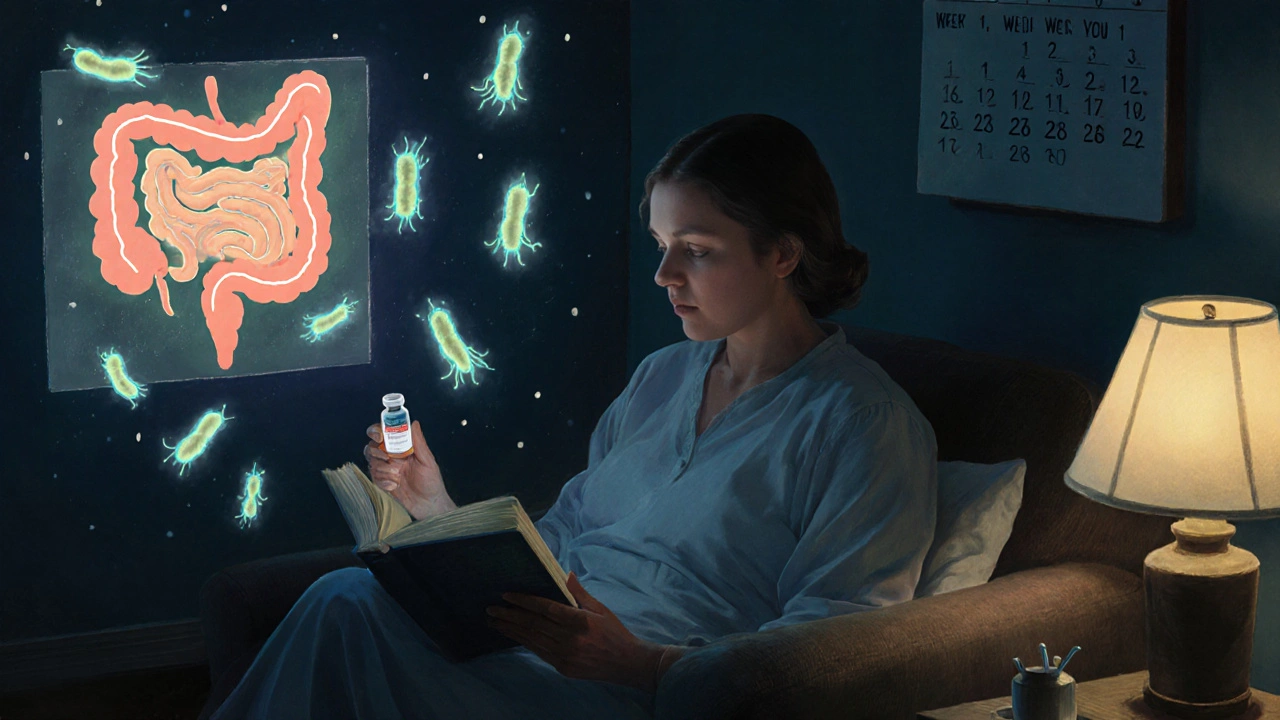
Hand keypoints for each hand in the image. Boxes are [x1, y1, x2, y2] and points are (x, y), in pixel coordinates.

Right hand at [363, 420, 454, 519]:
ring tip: (396, 474)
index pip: (385, 434)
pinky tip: (395, 485)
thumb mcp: (427, 460)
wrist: (428, 505)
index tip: (380, 435)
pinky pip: (373, 477)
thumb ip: (418, 441)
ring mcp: (385, 469)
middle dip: (376, 450)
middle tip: (386, 456)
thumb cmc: (431, 482)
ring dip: (382, 467)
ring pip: (371, 461)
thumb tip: (413, 423)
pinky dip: (382, 481)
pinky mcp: (381, 482)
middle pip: (372, 446)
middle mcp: (391, 457)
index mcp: (402, 448)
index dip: (378, 431)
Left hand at [486, 572, 666, 691]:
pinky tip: (513, 635)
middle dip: (509, 615)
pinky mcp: (563, 667)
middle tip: (491, 609)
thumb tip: (566, 573)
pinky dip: (524, 642)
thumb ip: (580, 593)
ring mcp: (565, 656)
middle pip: (533, 624)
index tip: (507, 595)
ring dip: (511, 630)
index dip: (524, 601)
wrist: (626, 664)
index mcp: (580, 621)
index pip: (545, 608)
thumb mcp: (600, 609)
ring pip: (532, 639)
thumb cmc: (614, 632)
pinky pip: (539, 652)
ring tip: (494, 622)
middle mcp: (570, 639)